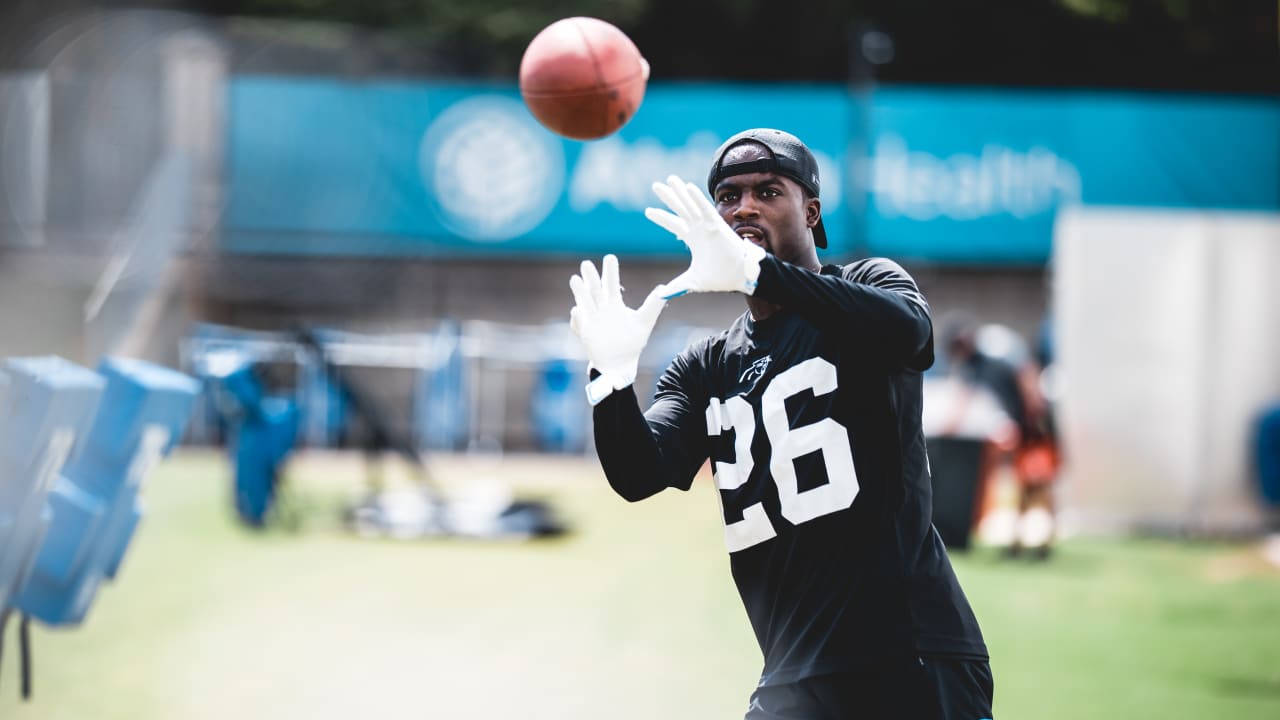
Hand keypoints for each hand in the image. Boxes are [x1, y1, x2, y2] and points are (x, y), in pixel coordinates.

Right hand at [569, 254, 667, 404]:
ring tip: (575, 279)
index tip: (610, 257)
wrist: (620, 363)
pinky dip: (577, 318)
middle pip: (594, 289)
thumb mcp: (645, 322)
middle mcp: (600, 309)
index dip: (610, 271)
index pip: (611, 283)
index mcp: (614, 303)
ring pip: (583, 302)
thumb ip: (654, 305)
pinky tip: (577, 311)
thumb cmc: (632, 341)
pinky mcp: (585, 333)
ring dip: (579, 291)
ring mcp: (590, 320)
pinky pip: (579, 324)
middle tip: (586, 263)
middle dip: (590, 277)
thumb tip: (664, 289)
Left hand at [644, 175, 765, 297]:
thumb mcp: (694, 281)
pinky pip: (705, 208)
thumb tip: (661, 295)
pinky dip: (696, 198)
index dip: (662, 218)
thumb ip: (677, 286)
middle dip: (668, 197)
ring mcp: (707, 225)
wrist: (740, 276)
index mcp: (694, 239)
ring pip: (691, 204)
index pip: (675, 224)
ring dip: (680, 192)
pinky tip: (687, 187)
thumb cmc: (722, 276)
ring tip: (670, 179)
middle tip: (655, 185)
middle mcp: (699, 229)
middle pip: (680, 209)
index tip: (648, 211)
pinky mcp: (717, 225)